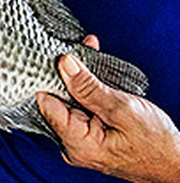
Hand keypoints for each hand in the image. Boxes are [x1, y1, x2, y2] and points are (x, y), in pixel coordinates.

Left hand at [37, 51, 179, 181]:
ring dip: (77, 75)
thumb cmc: (158, 145)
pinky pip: (80, 105)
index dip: (48, 77)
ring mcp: (81, 140)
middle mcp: (74, 144)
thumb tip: (64, 64)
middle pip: (55, 100)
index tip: (53, 55)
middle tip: (73, 49)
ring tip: (87, 51)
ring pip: (68, 99)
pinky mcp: (90, 134)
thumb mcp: (122, 109)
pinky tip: (91, 67)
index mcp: (78, 144)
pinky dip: (86, 86)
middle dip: (65, 72)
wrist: (178, 163)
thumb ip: (88, 87)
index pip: (45, 103)